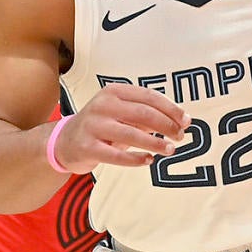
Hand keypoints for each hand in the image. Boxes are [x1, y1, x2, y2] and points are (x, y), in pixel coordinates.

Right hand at [52, 84, 190, 173]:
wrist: (65, 141)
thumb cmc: (102, 125)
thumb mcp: (121, 112)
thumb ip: (146, 114)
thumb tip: (179, 121)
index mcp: (114, 92)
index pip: (149, 97)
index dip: (171, 109)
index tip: (186, 121)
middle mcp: (102, 105)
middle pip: (143, 114)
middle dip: (167, 125)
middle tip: (180, 136)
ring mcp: (93, 126)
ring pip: (132, 134)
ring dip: (155, 143)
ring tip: (170, 150)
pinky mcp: (88, 147)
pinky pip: (117, 155)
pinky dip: (136, 159)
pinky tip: (149, 160)